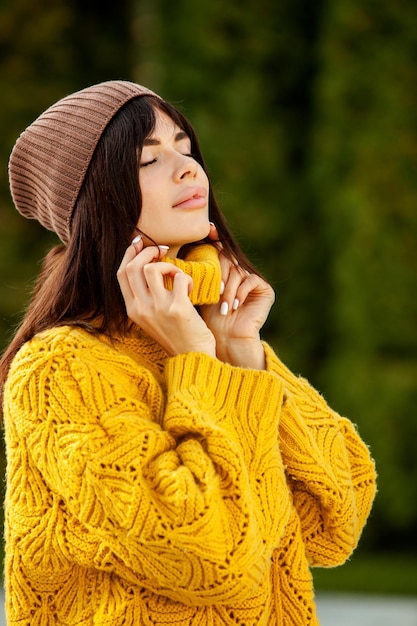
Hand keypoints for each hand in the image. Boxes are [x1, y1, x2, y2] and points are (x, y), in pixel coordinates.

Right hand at [117, 238, 215, 357]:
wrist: (193, 358)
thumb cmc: (176, 334)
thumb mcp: (152, 317)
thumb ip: (146, 296)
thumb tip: (146, 264)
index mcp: (133, 310)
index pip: (121, 273)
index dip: (130, 253)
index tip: (140, 243)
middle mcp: (141, 309)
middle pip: (133, 267)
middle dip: (148, 251)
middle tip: (162, 250)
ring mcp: (158, 309)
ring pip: (153, 268)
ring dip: (168, 264)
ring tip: (176, 275)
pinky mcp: (177, 309)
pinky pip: (179, 278)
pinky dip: (186, 277)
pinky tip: (189, 289)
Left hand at [200, 224, 274, 368]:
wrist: (226, 340)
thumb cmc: (209, 320)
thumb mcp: (199, 293)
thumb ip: (194, 273)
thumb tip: (175, 249)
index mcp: (224, 272)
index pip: (218, 252)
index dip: (214, 243)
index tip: (209, 231)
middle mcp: (239, 274)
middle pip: (228, 259)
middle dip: (220, 275)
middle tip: (216, 291)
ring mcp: (252, 281)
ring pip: (237, 271)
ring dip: (228, 290)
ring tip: (223, 306)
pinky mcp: (265, 290)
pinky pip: (251, 280)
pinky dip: (240, 293)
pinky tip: (234, 306)